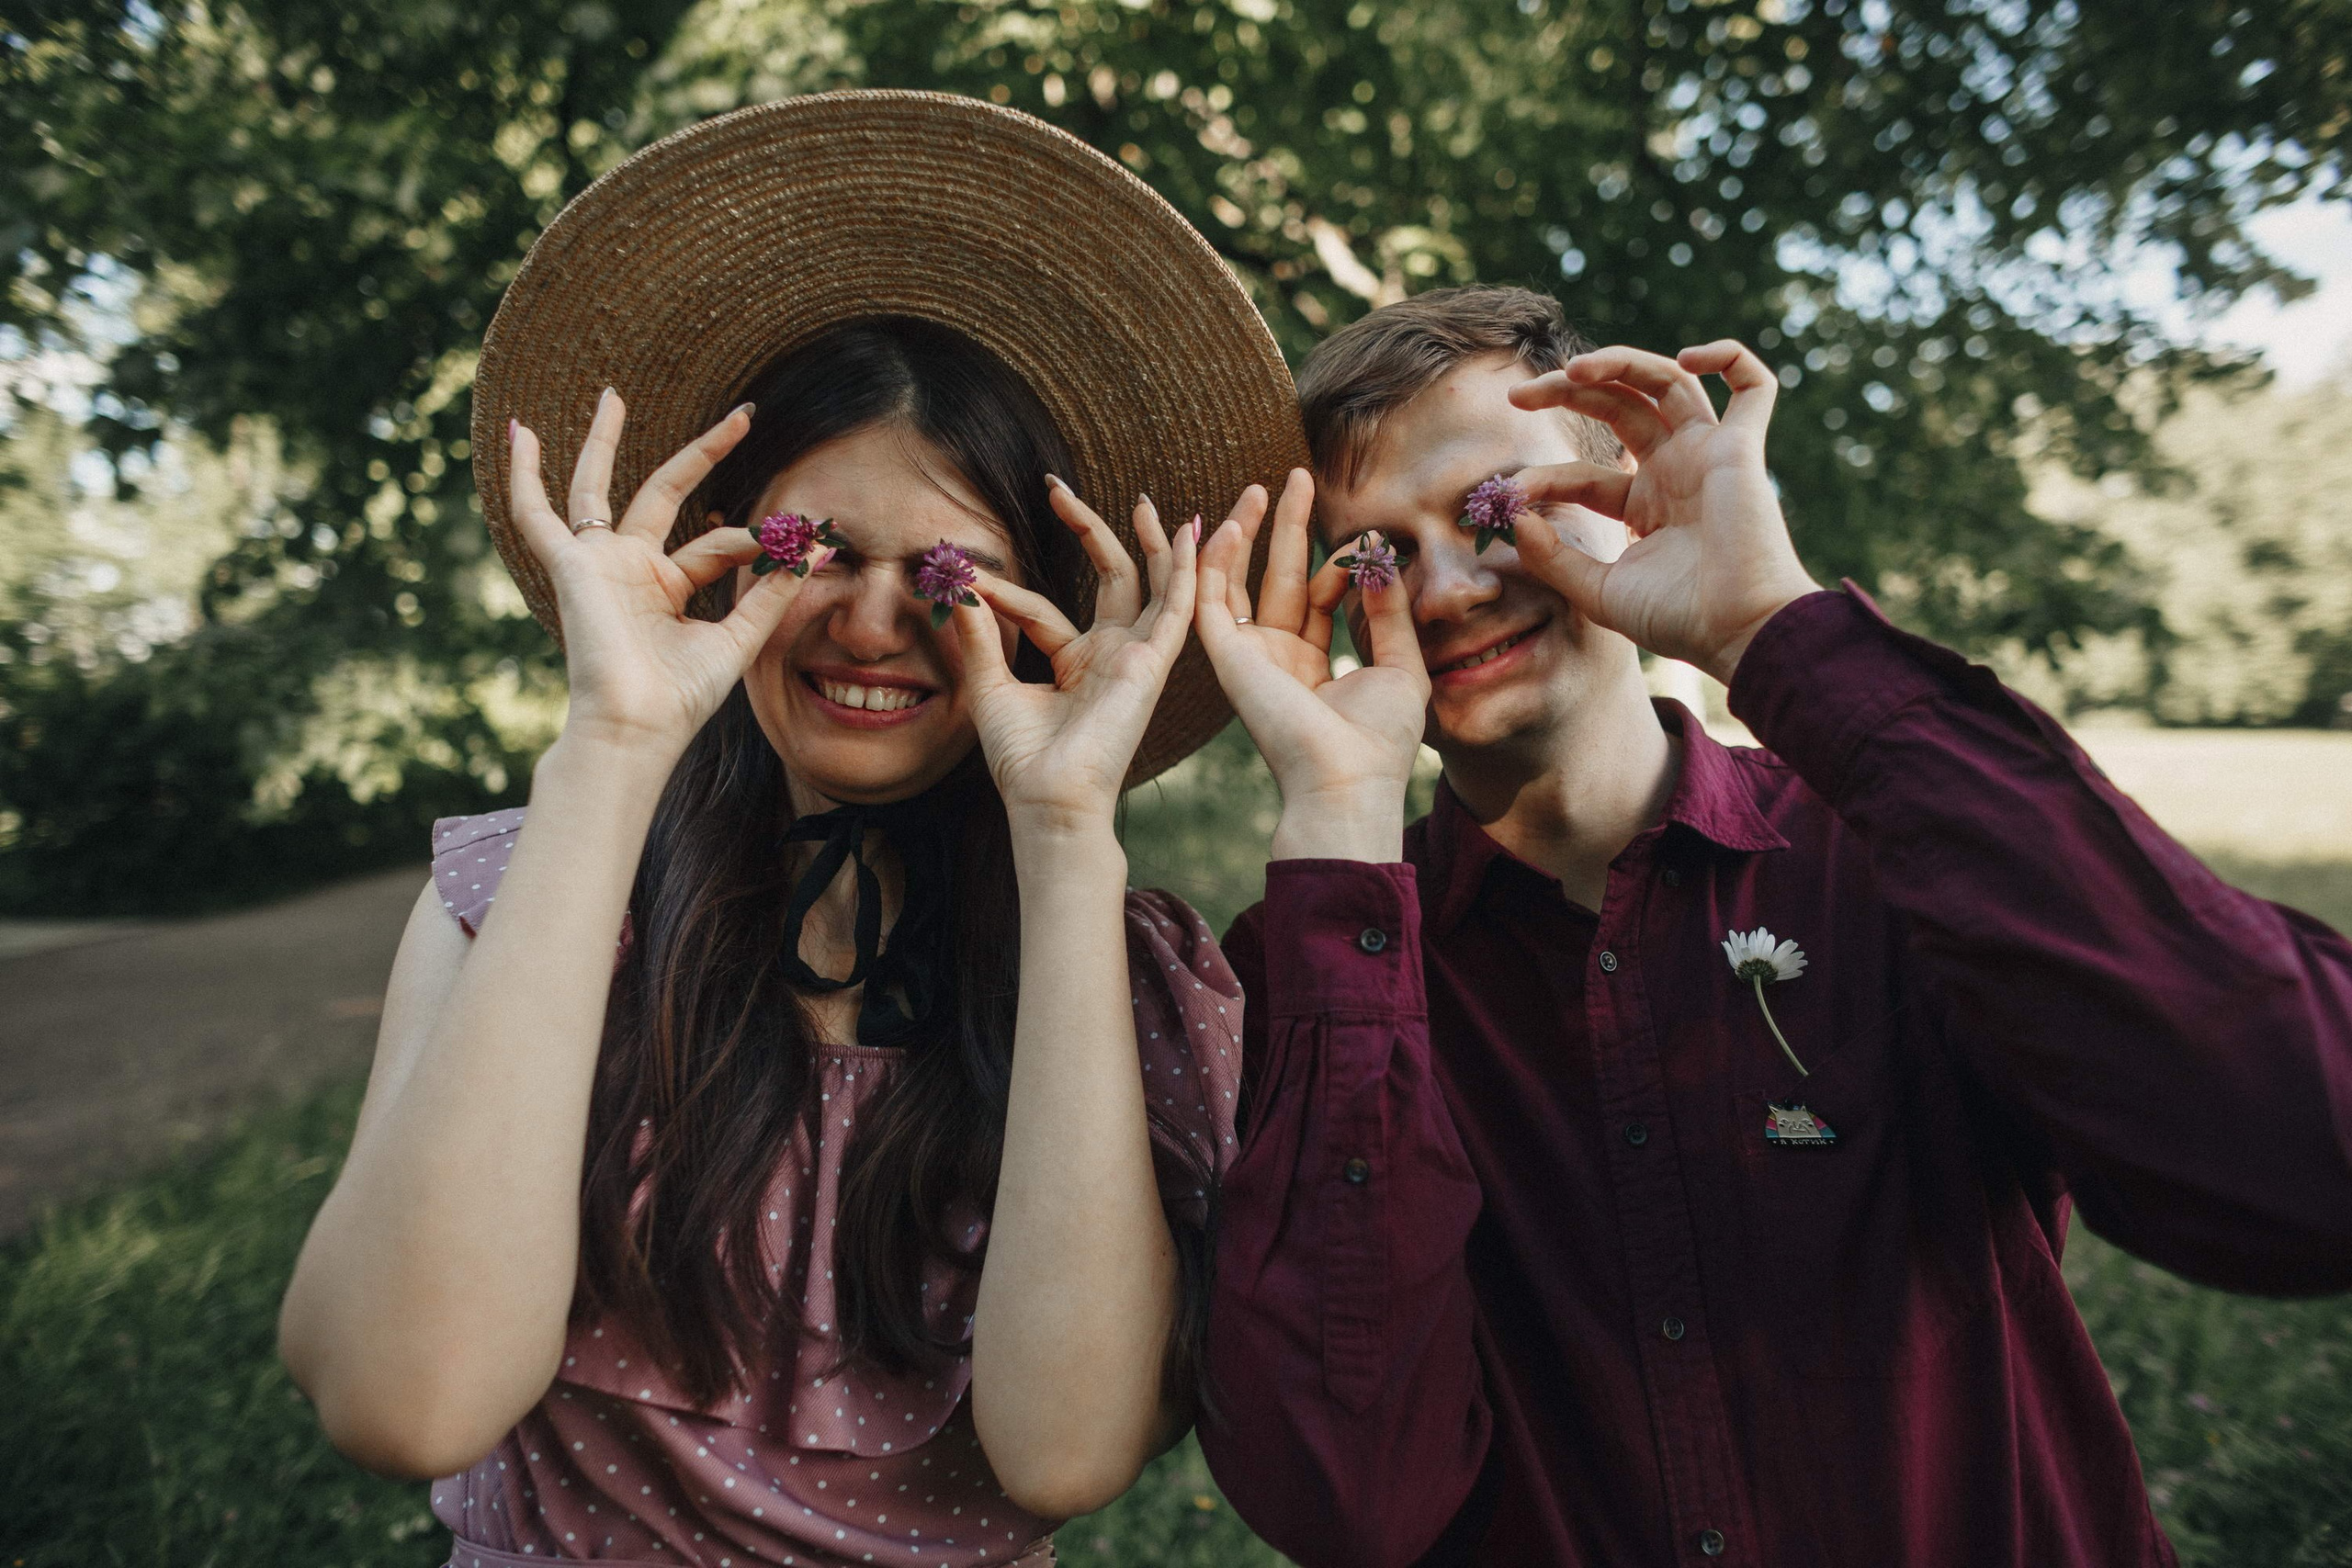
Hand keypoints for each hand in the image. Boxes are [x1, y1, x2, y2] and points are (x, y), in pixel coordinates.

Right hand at [507, 390, 823, 760]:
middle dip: (703, 453)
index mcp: (667, 587)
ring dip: (603, 441)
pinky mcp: (570, 566)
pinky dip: (523, 474)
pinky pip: (536, 513)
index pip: (719, 542)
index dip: (763, 539)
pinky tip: (519, 432)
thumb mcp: (738, 639)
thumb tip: (817, 549)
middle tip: (743, 416)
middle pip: (665, 492)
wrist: (637, 727)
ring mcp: (598, 563)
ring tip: (612, 395)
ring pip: (597, 487)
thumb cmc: (680, 698)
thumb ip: (773, 592)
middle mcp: (631, 569)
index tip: (808, 536)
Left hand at [951, 480, 1198, 837]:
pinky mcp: (1152, 663)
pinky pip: (1177, 607)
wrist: (1048, 798)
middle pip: (1112, 579)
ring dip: (1150, 542)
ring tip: (1146, 499)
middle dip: (1089, 530)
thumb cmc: (1023, 760)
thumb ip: (980, 636)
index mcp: (1077, 665)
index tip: (966, 577)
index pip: (1043, 611)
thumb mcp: (990, 686)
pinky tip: (1189, 531)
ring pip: (1152, 585)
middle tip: (1056, 488)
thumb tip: (957, 590)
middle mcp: (1112, 656)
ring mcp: (1136, 657)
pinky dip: (1184, 569)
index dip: (1005, 591)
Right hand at [1194, 470, 1427, 863]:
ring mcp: (1249, 658)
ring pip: (1239, 583)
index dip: (1341, 569)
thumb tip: (1380, 559)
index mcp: (1314, 668)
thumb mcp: (1400, 666)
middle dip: (1289, 528)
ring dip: (1247, 535)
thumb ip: (1388, 612)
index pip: (1319, 599)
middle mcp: (1276, 660)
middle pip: (1279, 579)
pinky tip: (1226, 524)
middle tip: (1298, 477)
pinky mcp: (1228, 658)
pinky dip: (1214, 563)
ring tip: (1260, 488)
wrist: (1346, 780)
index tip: (1368, 550)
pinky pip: (1211, 601)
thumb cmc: (1380, 741)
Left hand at [1506, 340, 1820, 683]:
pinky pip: (1754, 388)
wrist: (1737, 633)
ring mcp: (1708, 455)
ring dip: (1619, 364)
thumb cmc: (1678, 620)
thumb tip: (1514, 516)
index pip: (1582, 472)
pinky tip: (1687, 357)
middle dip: (1567, 392)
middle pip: (1617, 407)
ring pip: (1666, 382)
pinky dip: (1730, 358)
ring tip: (1571, 372)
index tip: (1511, 493)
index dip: (1544, 477)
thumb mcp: (1597, 591)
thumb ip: (1552, 557)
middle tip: (1518, 395)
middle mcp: (1674, 471)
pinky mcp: (1741, 450)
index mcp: (1642, 505)